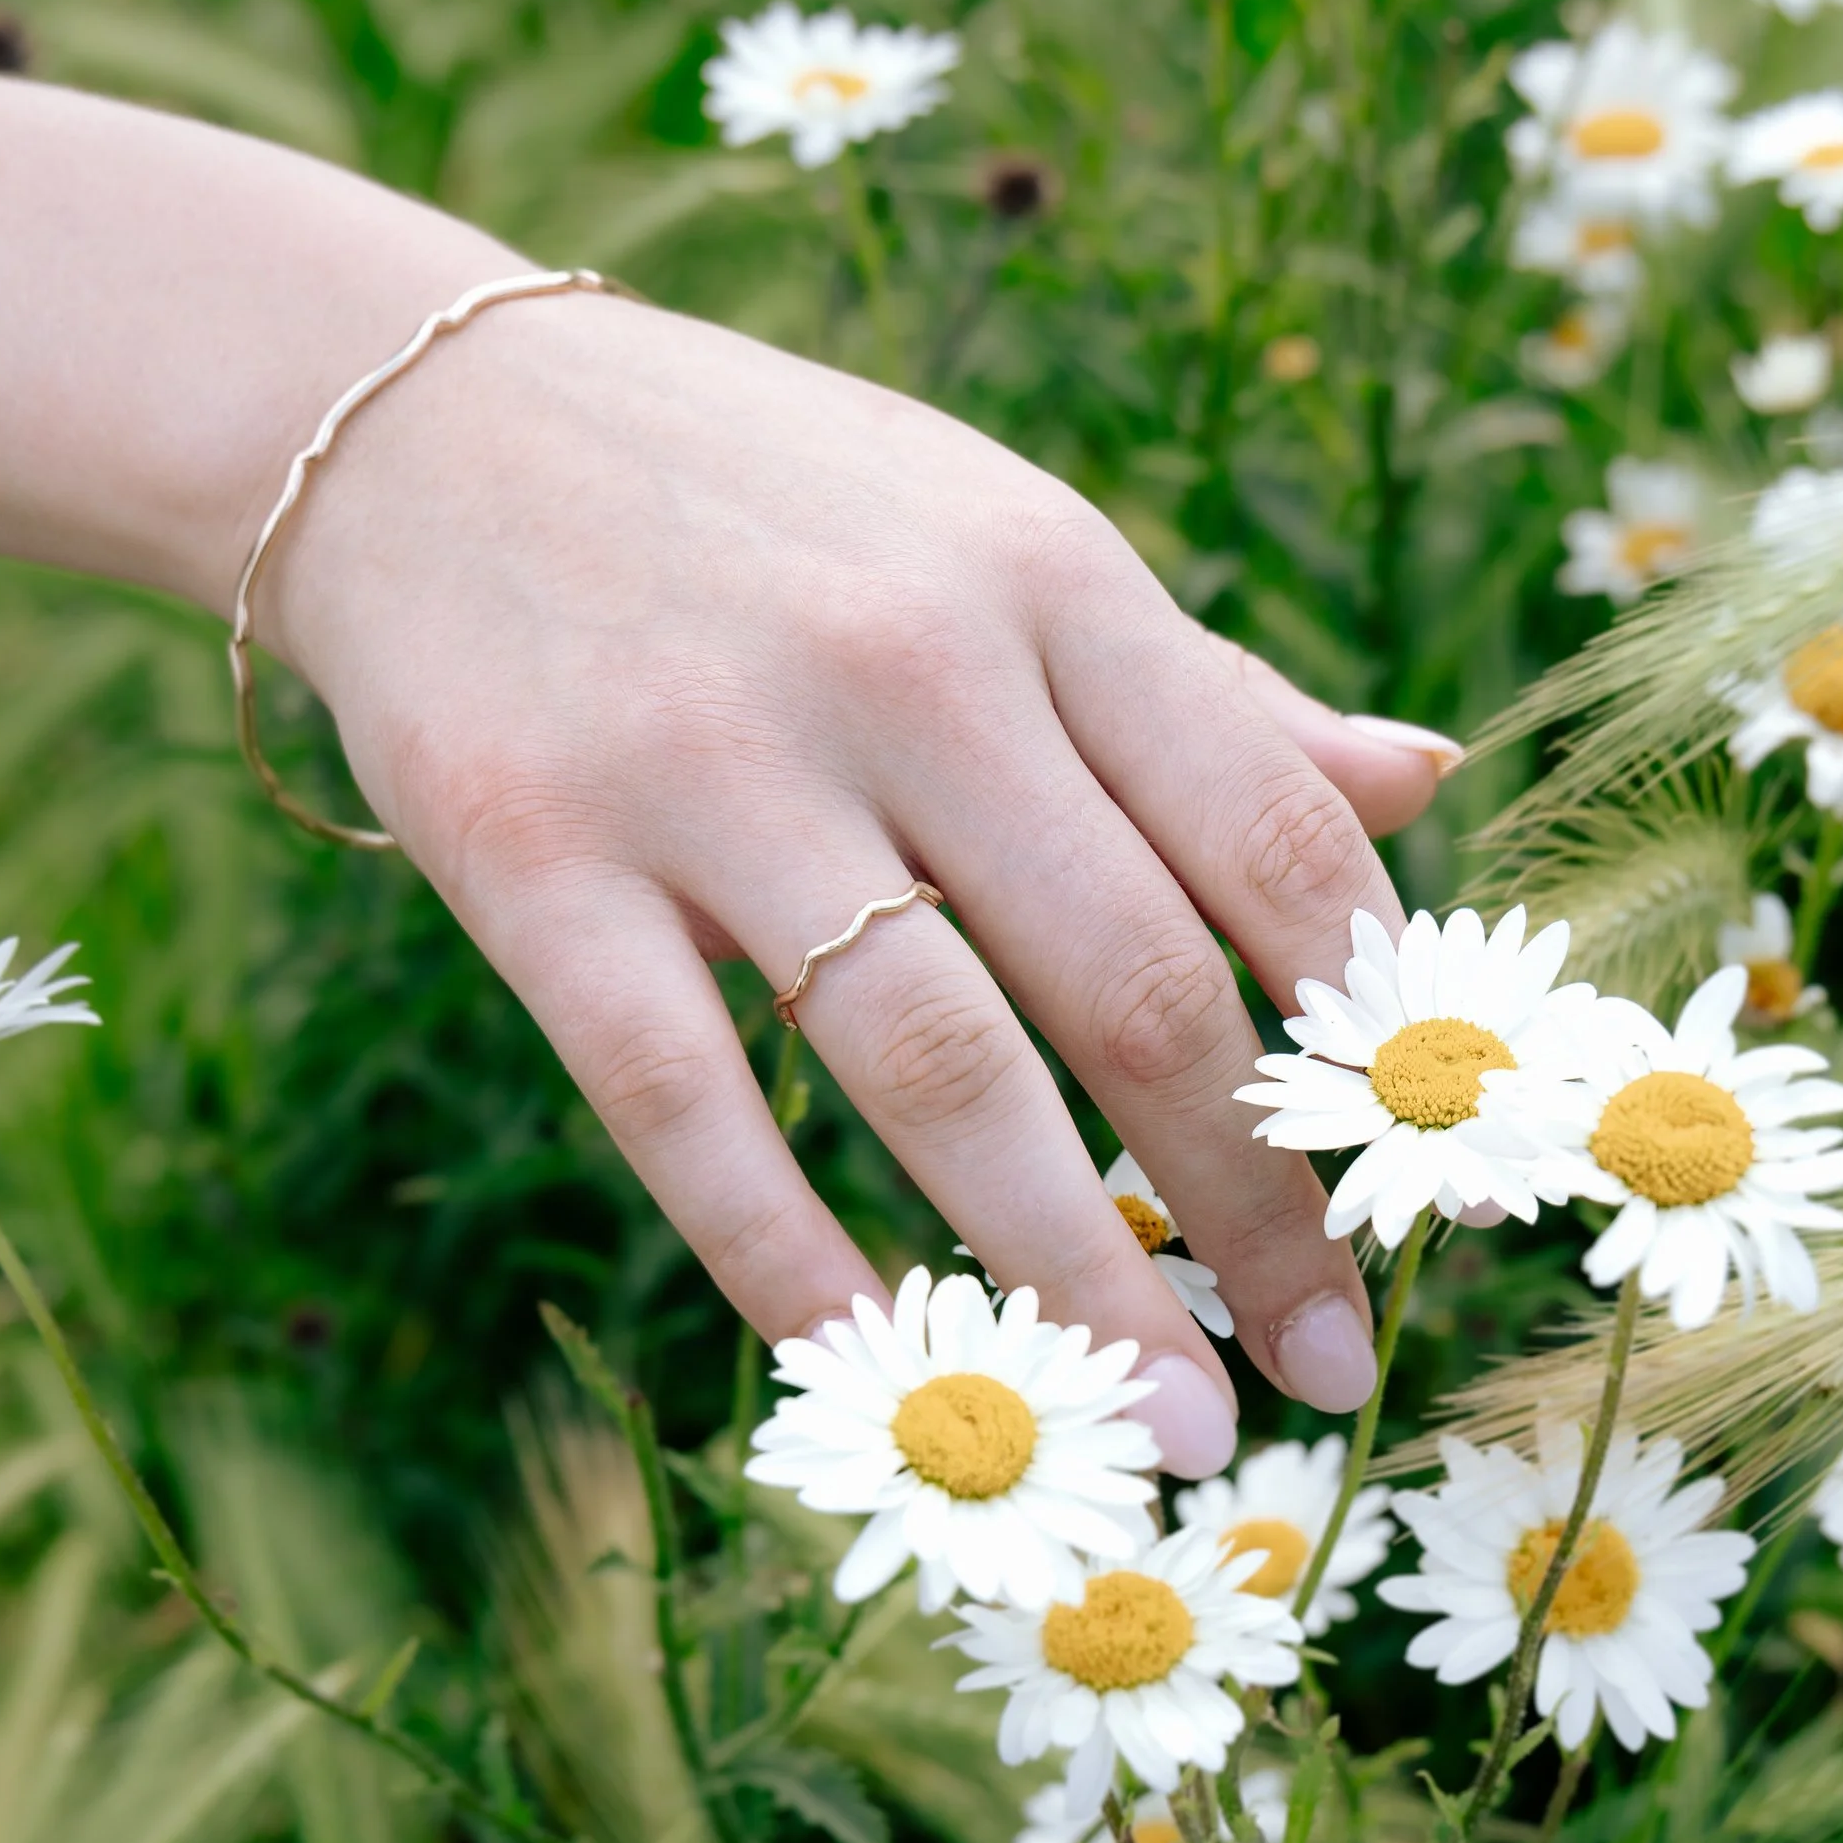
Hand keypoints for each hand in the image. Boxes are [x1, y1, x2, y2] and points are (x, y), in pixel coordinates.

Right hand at [267, 294, 1458, 1471]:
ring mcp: (709, 762)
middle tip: (1329, 1369)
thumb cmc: (762, 507)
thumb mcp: (997, 540)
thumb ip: (1198, 689)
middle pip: (1133, 980)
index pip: (1270, 834)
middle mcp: (903, 661)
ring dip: (1070, 1274)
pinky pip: (684, 1102)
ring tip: (1166, 1426)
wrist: (418, 416)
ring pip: (935, 1068)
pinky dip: (790, 1257)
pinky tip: (885, 1361)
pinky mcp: (532, 855)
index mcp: (1050, 575)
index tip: (1425, 1184)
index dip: (1367, 1035)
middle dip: (1255, 1208)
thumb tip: (1424, 783)